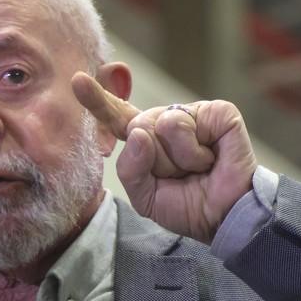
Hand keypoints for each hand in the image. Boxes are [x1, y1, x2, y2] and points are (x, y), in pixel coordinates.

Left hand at [72, 71, 256, 243]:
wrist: (223, 218)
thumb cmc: (186, 205)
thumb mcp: (144, 196)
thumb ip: (129, 168)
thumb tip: (138, 134)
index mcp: (146, 140)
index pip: (118, 117)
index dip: (98, 100)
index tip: (78, 81)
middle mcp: (167, 121)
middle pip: (137, 125)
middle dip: (155, 160)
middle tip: (179, 175)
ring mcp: (193, 114)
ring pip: (161, 123)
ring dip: (176, 158)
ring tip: (197, 168)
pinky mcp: (219, 113)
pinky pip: (187, 124)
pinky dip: (195, 153)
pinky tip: (211, 159)